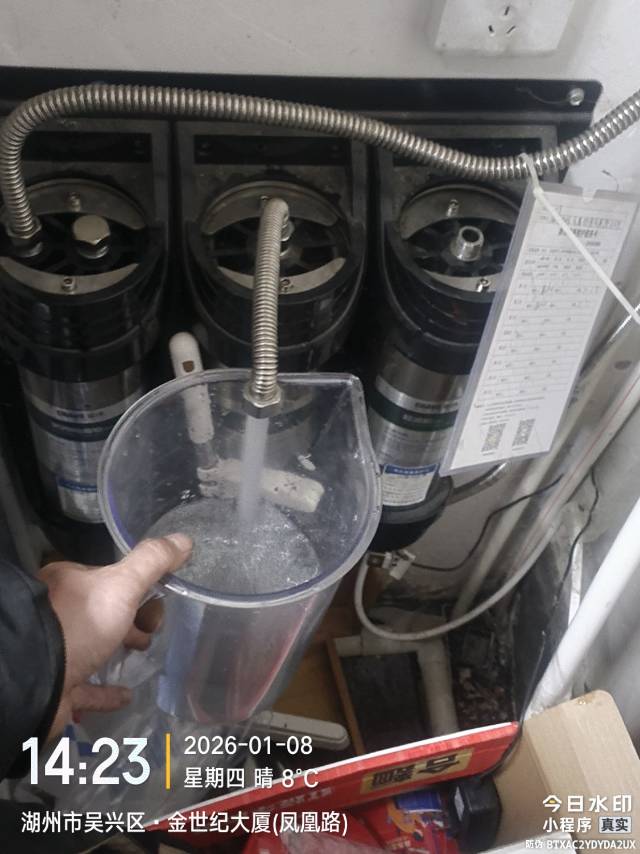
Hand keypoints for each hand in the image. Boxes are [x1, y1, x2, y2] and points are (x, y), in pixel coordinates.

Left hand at [41, 533, 191, 738]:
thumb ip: (152, 562)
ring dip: (119, 649)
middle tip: (153, 629)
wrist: (35, 677)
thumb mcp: (121, 584)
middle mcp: (58, 615)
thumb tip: (184, 540)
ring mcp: (56, 651)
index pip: (107, 578)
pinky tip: (126, 694)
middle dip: (130, 619)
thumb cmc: (79, 623)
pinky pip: (86, 688)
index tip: (158, 600)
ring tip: (144, 652)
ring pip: (93, 647)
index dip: (135, 587)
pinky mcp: (57, 686)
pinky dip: (107, 691)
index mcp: (67, 583)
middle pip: (102, 613)